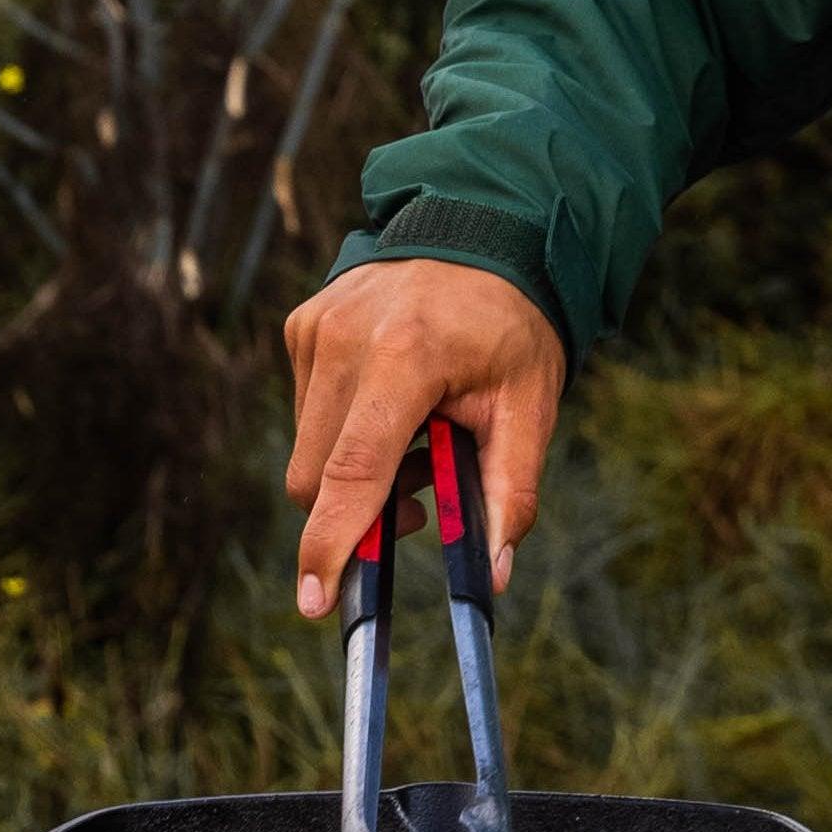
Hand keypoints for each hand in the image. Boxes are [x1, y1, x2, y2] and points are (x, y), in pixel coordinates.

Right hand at [284, 260, 568, 615]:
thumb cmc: (511, 324)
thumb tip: (493, 575)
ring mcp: (317, 327)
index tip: (314, 601)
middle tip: (420, 497)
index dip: (331, 543)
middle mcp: (346, 338)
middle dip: (357, 511)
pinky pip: (308, 410)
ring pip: (308, 449)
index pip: (353, 470)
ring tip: (419, 435)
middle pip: (317, 475)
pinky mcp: (302, 325)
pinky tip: (394, 399)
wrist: (484, 230)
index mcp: (406, 355)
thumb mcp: (530, 402)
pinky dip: (344, 427)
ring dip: (353, 468)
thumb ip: (509, 490)